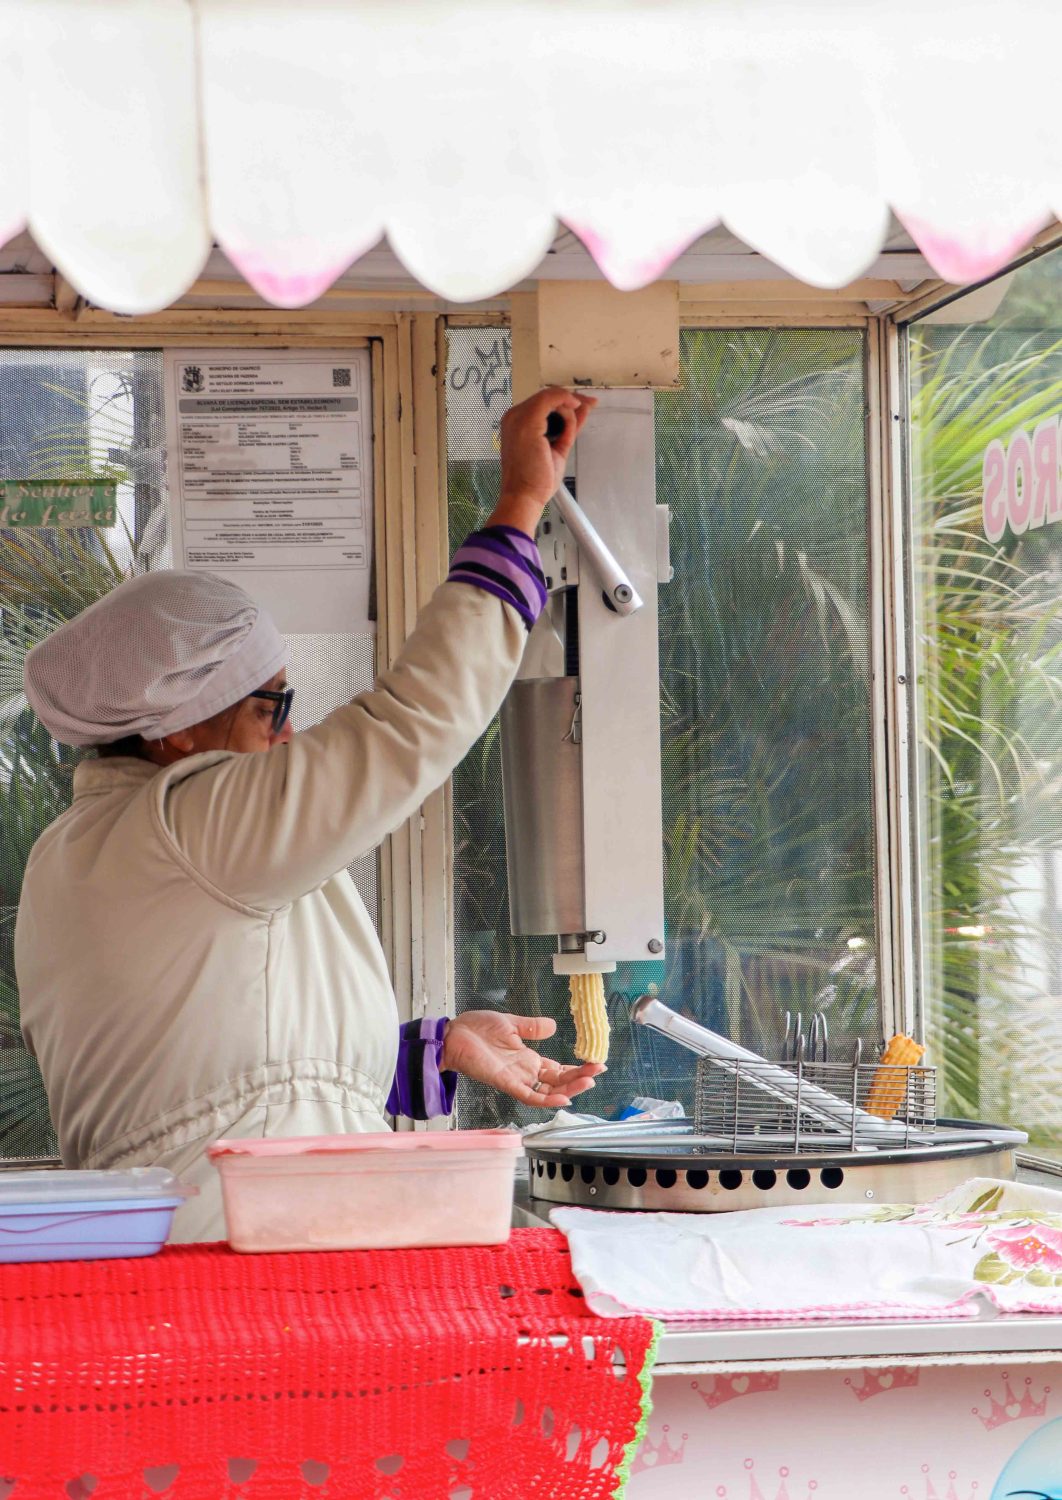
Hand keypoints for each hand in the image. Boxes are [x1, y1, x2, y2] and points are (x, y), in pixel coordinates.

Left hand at [440, 1010, 603, 1108]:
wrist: (453, 1034)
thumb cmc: (476, 1029)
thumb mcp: (511, 1023)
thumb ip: (532, 1027)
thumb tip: (554, 1025)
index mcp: (527, 1058)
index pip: (557, 1069)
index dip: (576, 1069)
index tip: (596, 1064)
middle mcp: (525, 1071)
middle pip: (558, 1081)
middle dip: (578, 1079)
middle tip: (597, 1073)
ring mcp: (516, 1079)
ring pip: (548, 1090)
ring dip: (568, 1089)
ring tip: (587, 1083)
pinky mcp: (505, 1082)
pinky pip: (528, 1095)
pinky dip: (545, 1098)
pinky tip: (562, 1098)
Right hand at [487, 388, 596, 537]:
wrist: (524, 496)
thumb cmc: (535, 480)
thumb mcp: (557, 448)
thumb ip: (568, 428)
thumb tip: (581, 411)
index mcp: (517, 424)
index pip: (542, 403)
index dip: (564, 400)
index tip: (583, 405)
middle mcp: (515, 418)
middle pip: (546, 396)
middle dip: (571, 398)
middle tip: (590, 403)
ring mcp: (519, 418)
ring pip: (550, 396)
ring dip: (569, 407)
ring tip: (578, 421)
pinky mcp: (528, 421)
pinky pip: (551, 400)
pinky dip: (566, 405)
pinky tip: (576, 411)